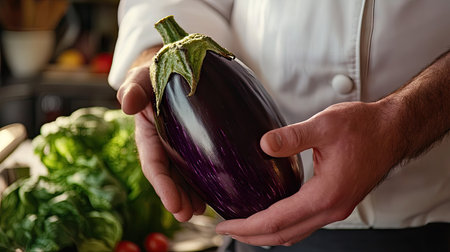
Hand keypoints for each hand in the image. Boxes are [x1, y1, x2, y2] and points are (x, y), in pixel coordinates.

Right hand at [117, 62, 204, 221]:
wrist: (176, 66)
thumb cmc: (157, 71)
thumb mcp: (142, 76)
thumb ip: (134, 87)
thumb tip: (127, 104)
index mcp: (148, 133)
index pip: (154, 164)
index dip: (163, 186)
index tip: (173, 205)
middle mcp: (163, 143)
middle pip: (170, 176)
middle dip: (177, 198)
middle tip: (189, 215)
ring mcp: (180, 145)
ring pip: (185, 175)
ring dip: (191, 195)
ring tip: (201, 211)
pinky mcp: (197, 142)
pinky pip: (200, 164)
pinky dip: (205, 180)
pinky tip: (215, 192)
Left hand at [216, 101, 401, 245]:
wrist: (393, 130)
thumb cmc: (365, 127)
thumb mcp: (325, 125)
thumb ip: (292, 137)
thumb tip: (263, 145)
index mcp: (326, 195)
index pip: (277, 221)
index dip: (247, 226)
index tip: (223, 226)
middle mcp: (332, 208)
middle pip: (283, 234)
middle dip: (251, 236)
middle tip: (225, 230)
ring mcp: (336, 208)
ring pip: (294, 232)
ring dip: (266, 234)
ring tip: (243, 226)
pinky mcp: (337, 202)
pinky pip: (304, 223)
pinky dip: (283, 225)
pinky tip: (271, 215)